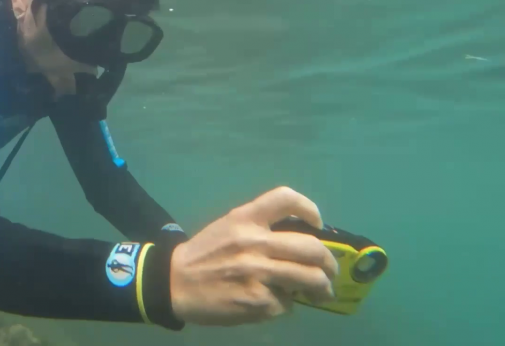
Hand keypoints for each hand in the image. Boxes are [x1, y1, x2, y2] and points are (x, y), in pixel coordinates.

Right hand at [169, 186, 338, 325]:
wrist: (175, 282)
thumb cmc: (205, 253)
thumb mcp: (228, 227)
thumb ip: (260, 228)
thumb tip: (299, 243)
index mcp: (245, 218)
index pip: (286, 199)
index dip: (310, 209)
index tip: (317, 224)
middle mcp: (254, 241)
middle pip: (312, 248)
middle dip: (329, 262)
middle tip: (329, 270)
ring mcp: (258, 272)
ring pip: (310, 279)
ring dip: (322, 288)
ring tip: (322, 292)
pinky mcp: (257, 301)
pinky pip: (287, 303)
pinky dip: (286, 305)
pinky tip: (274, 303)